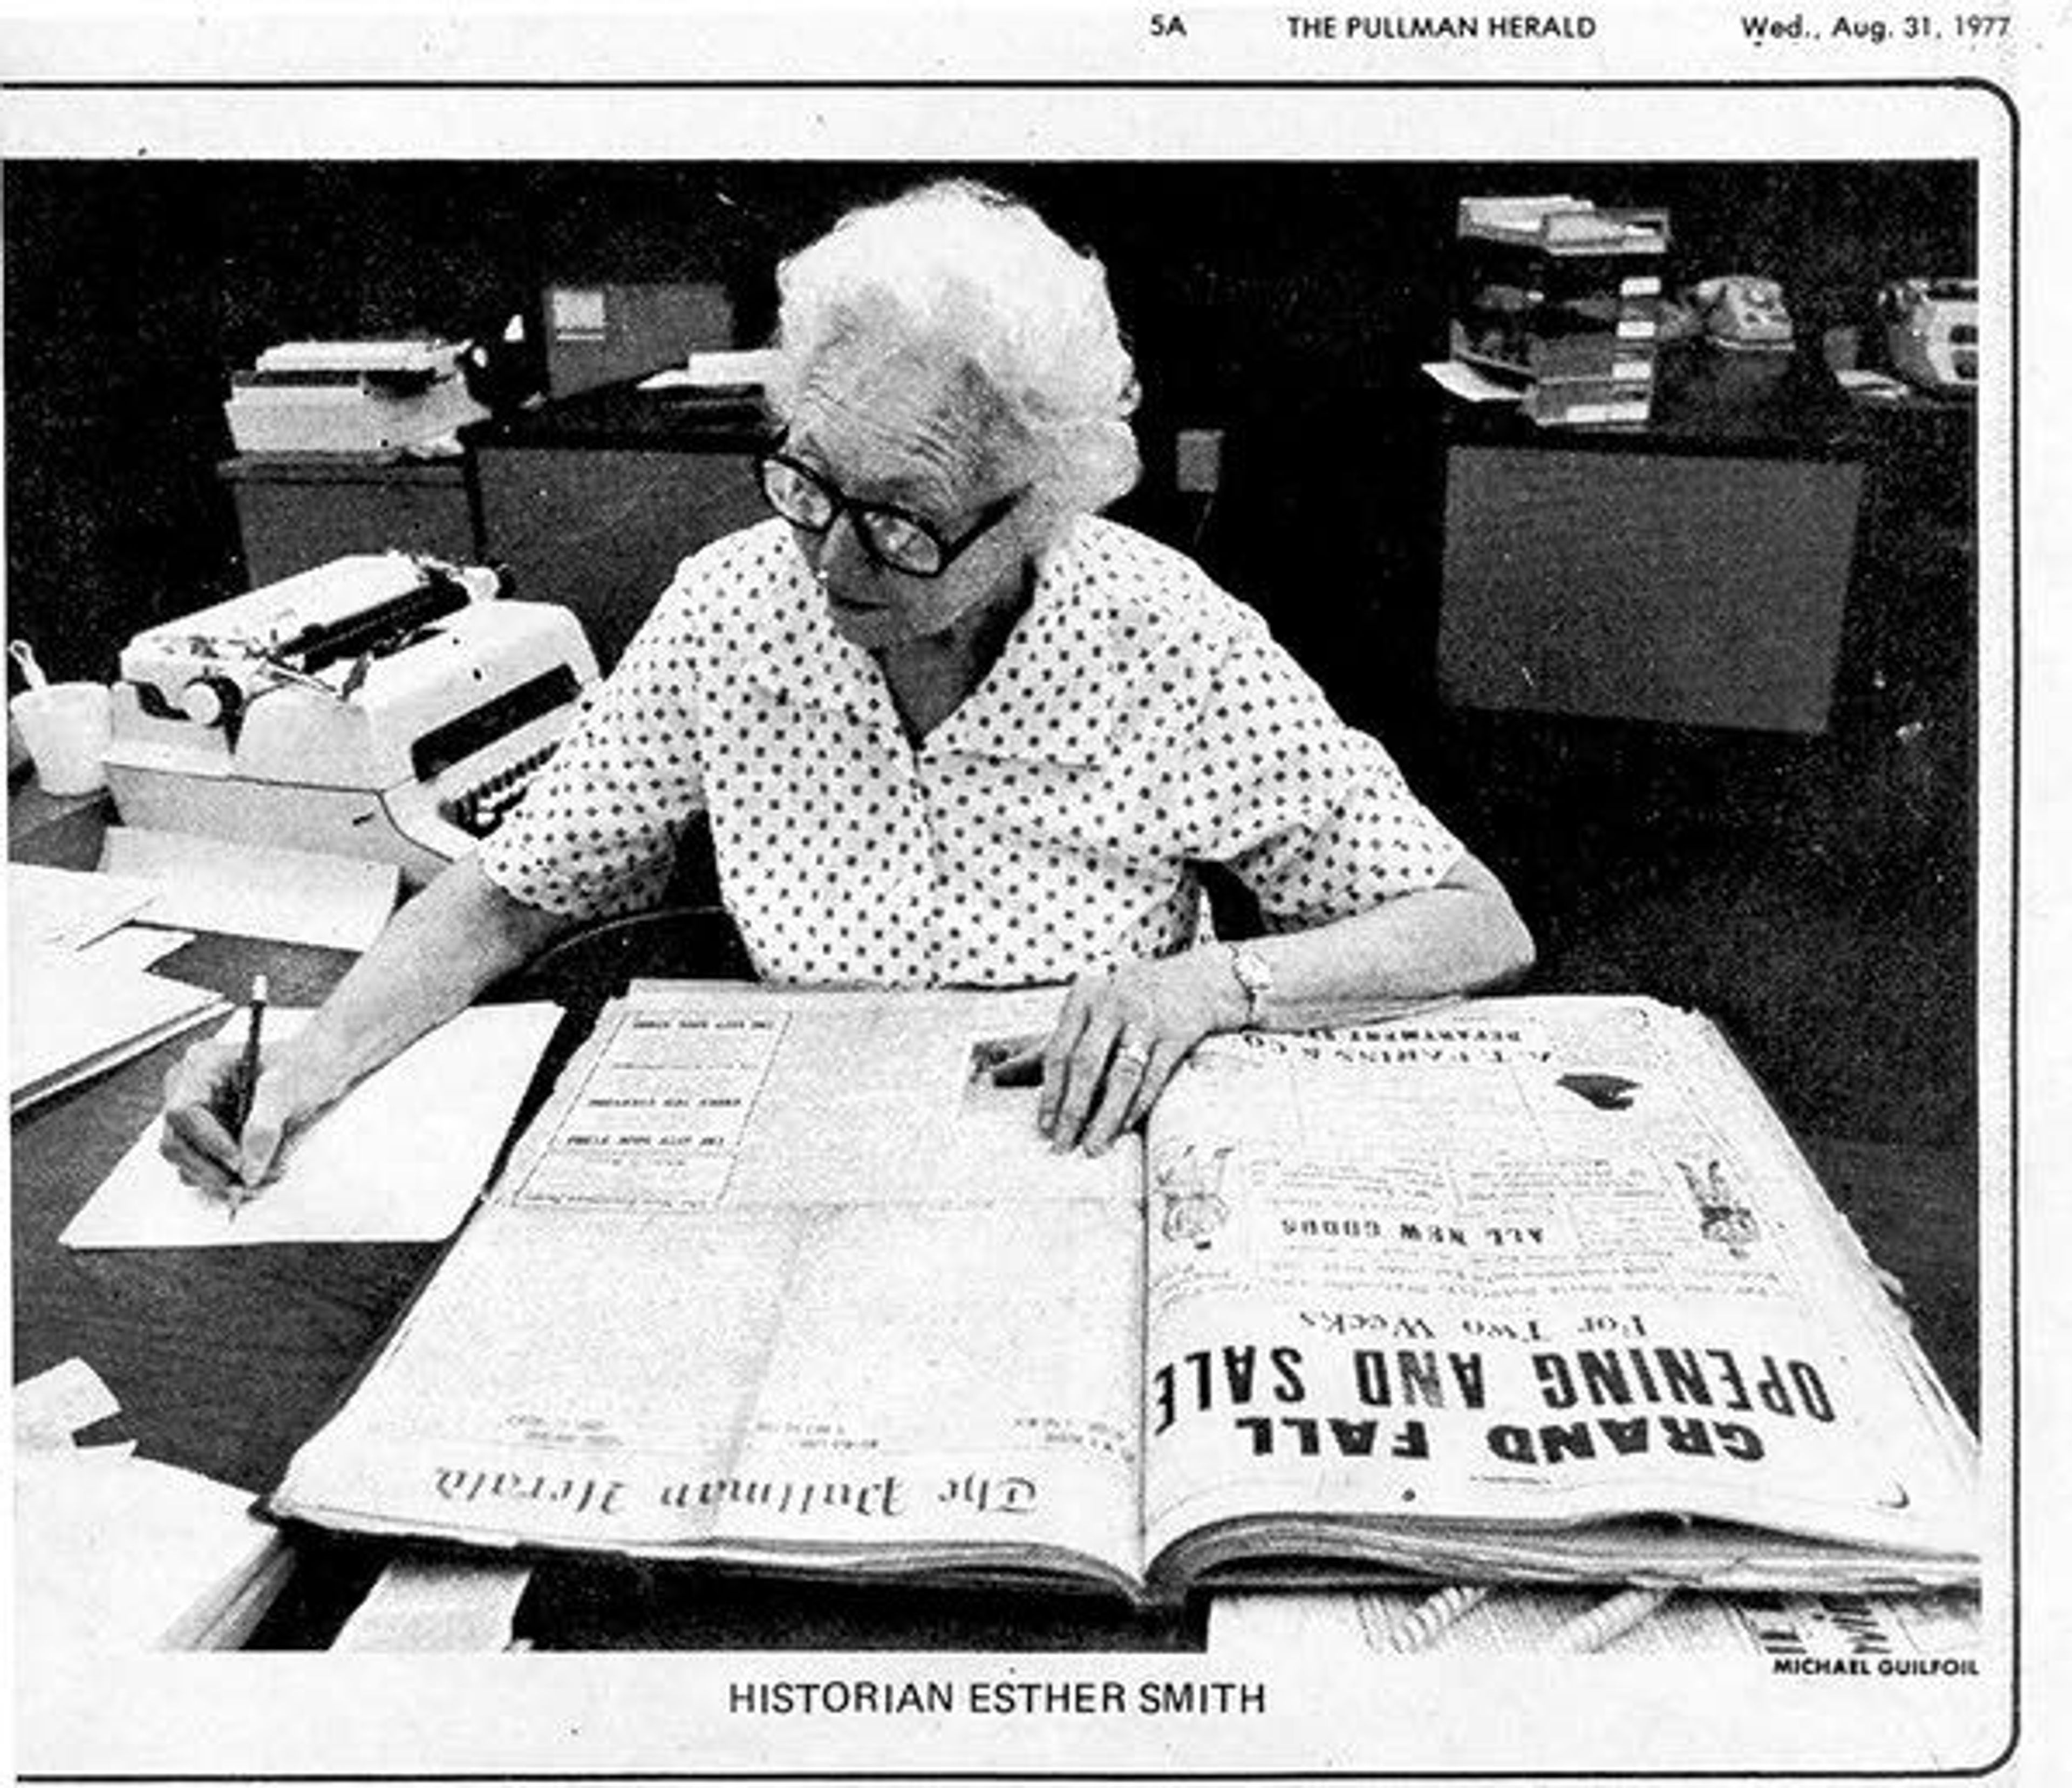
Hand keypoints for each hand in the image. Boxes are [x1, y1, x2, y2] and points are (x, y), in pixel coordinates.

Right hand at [158, 1035, 336, 1196]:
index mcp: (203, 1064)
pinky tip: (259, 1174)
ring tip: (263, 1178)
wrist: (318, 1071)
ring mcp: (192, 1115)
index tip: (239, 1162)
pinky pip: (202, 1169)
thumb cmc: (303, 1067)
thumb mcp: (290, 1086)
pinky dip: (227, 1179)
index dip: (208, 1141)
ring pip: (186, 1163)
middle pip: (176, 1143)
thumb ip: (266, 1125)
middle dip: (212, 1170)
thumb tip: (247, 1169)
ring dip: (221, 1179)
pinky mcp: (203, 1137)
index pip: (182, 1110)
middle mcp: (188, 1089)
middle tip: (249, 1184)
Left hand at [1018, 949, 1247, 1155]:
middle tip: (1063, 1143)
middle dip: (1072, 1109)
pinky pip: (1154, 1076)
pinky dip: (1138, 1104)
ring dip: (1106, 1115)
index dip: (1049, 1092)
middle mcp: (1112, 1004)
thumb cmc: (1125, 1004)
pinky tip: (1124, 1126)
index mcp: (1083, 998)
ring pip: (1122, 1074)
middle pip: (1086, 1064)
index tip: (1043, 1126)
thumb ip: (1045, 1045)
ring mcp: (1146, 1017)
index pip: (1059, 1050)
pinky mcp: (1176, 1033)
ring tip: (1094, 1145)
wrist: (1192, 982)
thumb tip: (997, 1076)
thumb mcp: (1084, 1013)